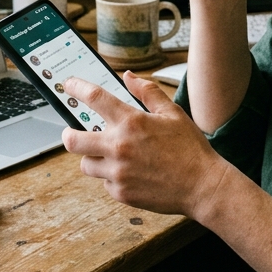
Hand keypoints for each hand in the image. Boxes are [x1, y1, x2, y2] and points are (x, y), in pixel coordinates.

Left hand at [60, 72, 231, 217]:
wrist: (203, 186)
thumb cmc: (190, 149)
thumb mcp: (173, 113)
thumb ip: (148, 92)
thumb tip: (128, 77)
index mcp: (132, 122)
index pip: (94, 98)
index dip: (76, 88)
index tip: (68, 85)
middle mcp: (119, 147)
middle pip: (72, 140)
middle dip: (68, 134)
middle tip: (72, 132)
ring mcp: (118, 173)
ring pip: (86, 164)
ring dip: (94, 158)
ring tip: (111, 155)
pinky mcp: (121, 193)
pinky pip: (105, 183)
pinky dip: (112, 177)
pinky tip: (131, 173)